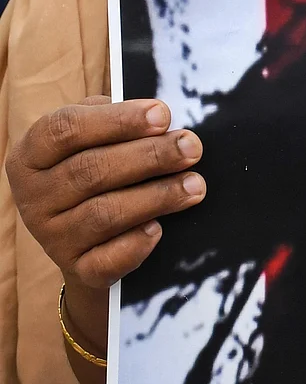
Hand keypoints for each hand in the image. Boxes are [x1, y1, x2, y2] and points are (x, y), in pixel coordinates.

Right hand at [5, 96, 205, 356]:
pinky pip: (108, 260)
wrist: (83, 242)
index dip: (118, 120)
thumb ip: (114, 122)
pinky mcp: (77, 269)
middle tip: (191, 148)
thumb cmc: (95, 175)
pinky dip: (136, 244)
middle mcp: (33, 197)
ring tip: (195, 185)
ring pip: (105, 214)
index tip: (163, 114)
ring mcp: (52, 237)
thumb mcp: (92, 141)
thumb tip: (159, 115)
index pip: (66, 129)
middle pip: (91, 171)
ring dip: (157, 197)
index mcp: (31, 155)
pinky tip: (159, 228)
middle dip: (149, 157)